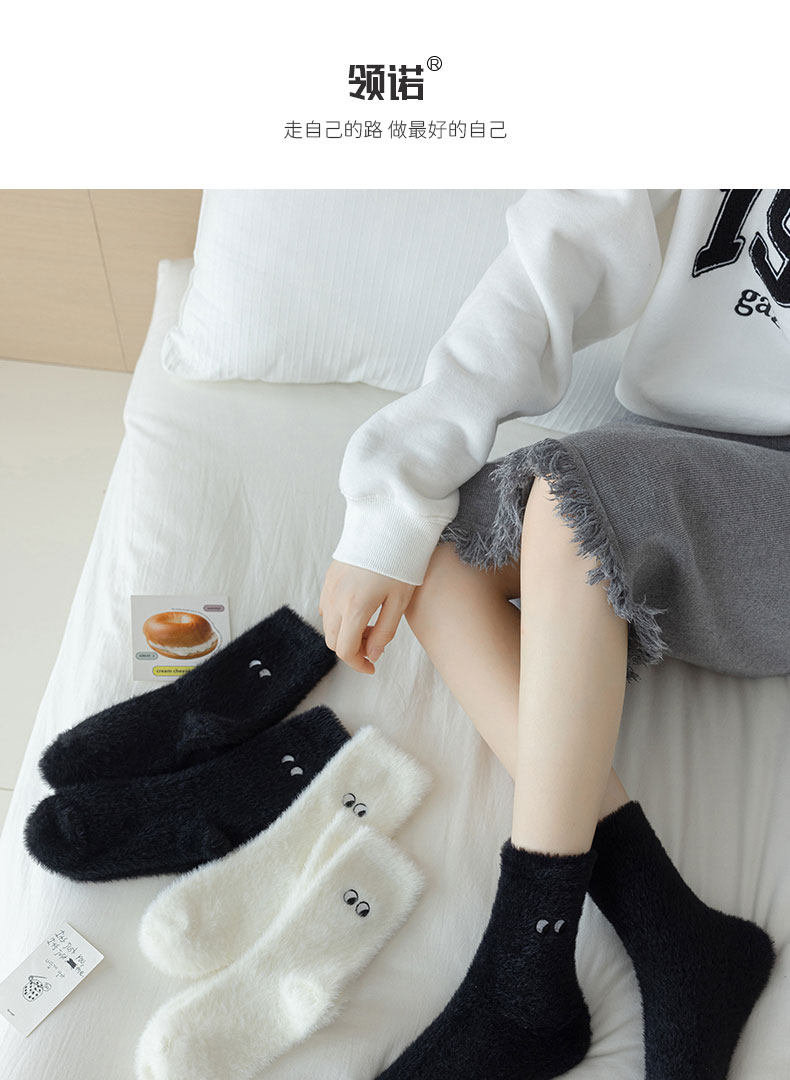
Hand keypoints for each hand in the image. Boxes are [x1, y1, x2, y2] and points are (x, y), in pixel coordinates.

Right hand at [319, 560, 415, 674]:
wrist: (389, 524)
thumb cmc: (401, 561)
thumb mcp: (400, 601)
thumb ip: (385, 631)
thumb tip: (372, 654)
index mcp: (355, 607)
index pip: (345, 650)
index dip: (358, 664)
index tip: (372, 666)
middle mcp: (336, 598)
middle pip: (332, 640)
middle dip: (351, 649)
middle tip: (375, 642)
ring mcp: (329, 586)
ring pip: (327, 624)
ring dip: (344, 633)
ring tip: (370, 623)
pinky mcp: (329, 576)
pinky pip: (325, 605)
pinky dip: (337, 616)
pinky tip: (359, 609)